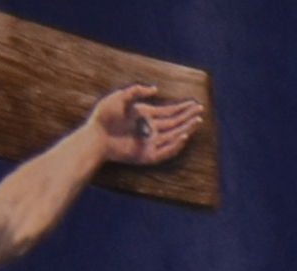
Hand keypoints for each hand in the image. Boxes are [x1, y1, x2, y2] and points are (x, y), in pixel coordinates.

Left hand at [89, 86, 204, 166]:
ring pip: (174, 135)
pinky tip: (183, 135)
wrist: (95, 137)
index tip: (194, 103)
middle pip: (175, 123)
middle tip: (200, 111)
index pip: (169, 112)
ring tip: (196, 121)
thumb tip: (155, 89)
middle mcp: (151, 129)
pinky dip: (176, 144)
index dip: (182, 108)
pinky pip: (166, 150)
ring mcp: (151, 142)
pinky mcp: (148, 155)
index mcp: (146, 115)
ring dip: (186, 128)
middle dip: (188, 117)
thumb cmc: (104, 116)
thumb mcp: (119, 98)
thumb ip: (135, 91)